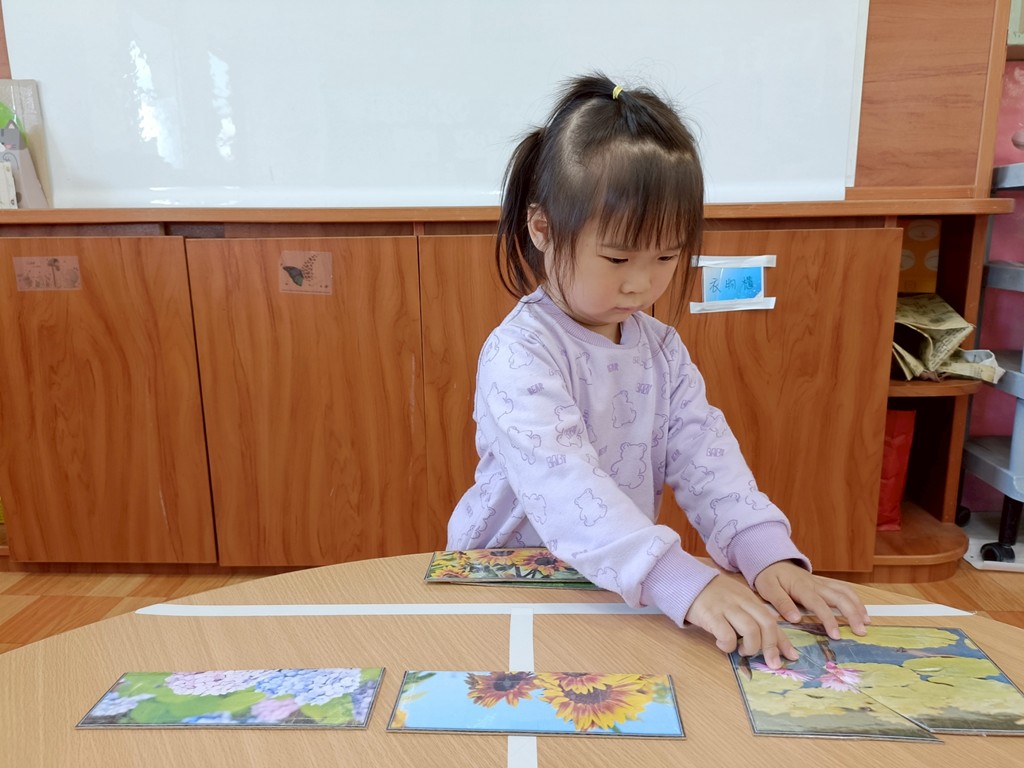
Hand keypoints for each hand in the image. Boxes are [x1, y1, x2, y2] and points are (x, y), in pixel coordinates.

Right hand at [684, 574, 798, 668]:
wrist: (686, 582)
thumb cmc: (712, 596)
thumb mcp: (735, 600)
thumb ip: (749, 615)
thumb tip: (767, 640)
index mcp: (749, 598)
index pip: (771, 619)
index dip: (783, 640)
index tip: (792, 656)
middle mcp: (741, 602)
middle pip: (766, 624)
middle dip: (772, 646)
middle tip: (772, 663)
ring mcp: (726, 607)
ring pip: (751, 630)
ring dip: (751, 647)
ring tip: (742, 650)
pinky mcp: (710, 615)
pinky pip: (727, 635)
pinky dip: (729, 646)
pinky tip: (723, 645)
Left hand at [753, 561, 870, 639]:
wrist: (771, 560)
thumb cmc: (768, 576)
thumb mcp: (768, 589)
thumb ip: (781, 603)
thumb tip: (796, 618)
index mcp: (802, 588)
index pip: (819, 605)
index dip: (829, 620)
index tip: (836, 635)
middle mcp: (816, 584)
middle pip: (840, 597)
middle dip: (853, 614)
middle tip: (861, 631)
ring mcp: (821, 583)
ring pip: (845, 592)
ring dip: (858, 606)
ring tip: (866, 623)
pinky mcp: (824, 583)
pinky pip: (843, 588)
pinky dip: (855, 598)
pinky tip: (861, 610)